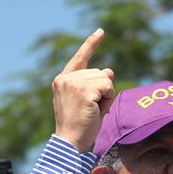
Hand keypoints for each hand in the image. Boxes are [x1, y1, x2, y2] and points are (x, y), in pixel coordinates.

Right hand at [52, 28, 114, 151]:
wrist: (70, 142)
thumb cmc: (78, 125)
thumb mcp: (87, 101)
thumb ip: (95, 84)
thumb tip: (109, 70)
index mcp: (62, 80)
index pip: (80, 57)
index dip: (91, 43)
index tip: (101, 31)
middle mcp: (66, 78)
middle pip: (100, 73)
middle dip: (102, 91)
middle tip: (91, 109)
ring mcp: (74, 83)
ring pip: (106, 79)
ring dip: (106, 96)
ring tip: (93, 111)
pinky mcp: (85, 90)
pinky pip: (109, 87)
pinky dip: (108, 100)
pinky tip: (97, 111)